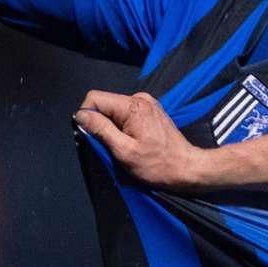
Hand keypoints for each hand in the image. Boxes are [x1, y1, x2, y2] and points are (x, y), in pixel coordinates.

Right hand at [75, 90, 207, 190]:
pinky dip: (123, 128)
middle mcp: (140, 98)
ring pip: (114, 110)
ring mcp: (147, 104)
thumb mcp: (124, 150)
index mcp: (133, 105)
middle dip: (101, 123)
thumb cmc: (157, 164)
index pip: (95, 97)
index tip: (94, 136)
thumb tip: (81, 115)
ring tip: (127, 145)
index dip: (87, 116)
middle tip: (114, 145)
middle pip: (105, 104)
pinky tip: (135, 142)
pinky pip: (126, 115)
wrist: (187, 168)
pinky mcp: (150, 112)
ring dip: (113, 128)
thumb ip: (101, 129)